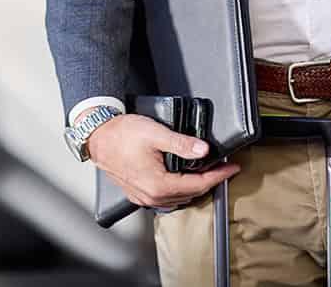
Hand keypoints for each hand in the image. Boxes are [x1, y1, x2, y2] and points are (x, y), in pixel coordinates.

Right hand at [85, 113, 239, 209]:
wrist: (98, 137)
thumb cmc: (121, 134)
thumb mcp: (155, 133)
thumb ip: (181, 143)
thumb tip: (203, 150)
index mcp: (158, 184)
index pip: (198, 184)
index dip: (219, 176)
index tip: (233, 168)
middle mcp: (152, 196)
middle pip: (190, 193)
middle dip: (209, 181)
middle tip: (223, 168)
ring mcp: (143, 197)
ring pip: (178, 197)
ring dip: (195, 186)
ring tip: (207, 172)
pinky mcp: (138, 193)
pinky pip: (165, 197)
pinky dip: (179, 189)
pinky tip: (183, 178)